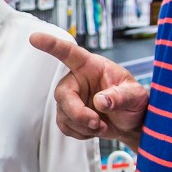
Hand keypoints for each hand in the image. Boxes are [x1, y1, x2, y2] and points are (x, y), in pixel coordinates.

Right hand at [29, 32, 149, 145]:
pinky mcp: (68, 115)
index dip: (51, 45)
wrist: (132, 123)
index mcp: (92, 66)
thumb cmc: (134, 102)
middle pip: (62, 94)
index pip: (69, 53)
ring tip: (102, 125)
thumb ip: (120, 97)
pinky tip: (93, 129)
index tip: (34, 38)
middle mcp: (77, 80)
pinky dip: (80, 132)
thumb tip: (100, 101)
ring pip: (63, 114)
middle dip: (77, 112)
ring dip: (83, 125)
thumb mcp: (136, 96)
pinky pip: (65, 126)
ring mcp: (71, 98)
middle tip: (96, 123)